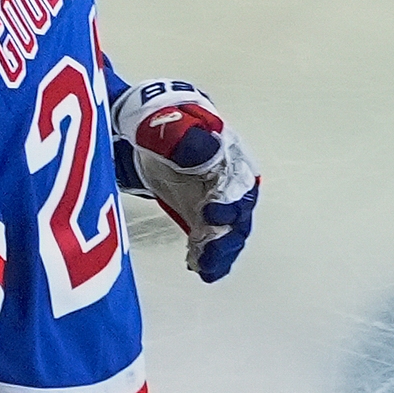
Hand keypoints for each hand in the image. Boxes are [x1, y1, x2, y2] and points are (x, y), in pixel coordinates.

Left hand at [113, 78, 260, 282]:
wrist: (155, 137)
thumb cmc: (168, 127)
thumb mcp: (173, 125)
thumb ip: (185, 138)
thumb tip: (204, 148)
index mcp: (230, 157)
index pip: (237, 183)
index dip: (228, 201)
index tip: (212, 214)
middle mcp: (232, 184)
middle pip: (238, 214)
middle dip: (226, 235)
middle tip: (211, 250)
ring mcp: (220, 204)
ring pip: (229, 233)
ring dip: (220, 251)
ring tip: (207, 266)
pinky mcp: (206, 220)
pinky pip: (213, 242)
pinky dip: (209, 257)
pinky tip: (199, 267)